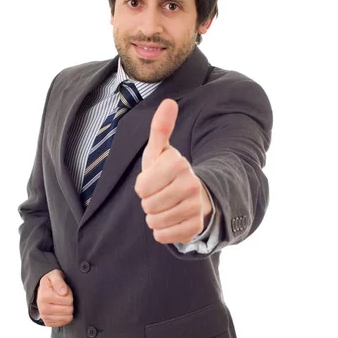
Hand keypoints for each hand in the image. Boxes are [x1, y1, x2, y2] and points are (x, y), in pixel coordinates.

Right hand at [37, 269, 73, 326]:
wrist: (42, 290)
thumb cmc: (50, 282)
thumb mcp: (55, 275)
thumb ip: (59, 282)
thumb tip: (63, 292)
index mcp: (45, 296)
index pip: (69, 300)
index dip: (70, 294)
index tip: (64, 291)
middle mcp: (43, 308)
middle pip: (69, 310)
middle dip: (70, 302)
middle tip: (64, 297)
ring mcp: (45, 317)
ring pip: (67, 318)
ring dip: (67, 310)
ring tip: (62, 303)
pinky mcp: (48, 323)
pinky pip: (63, 323)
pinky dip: (65, 317)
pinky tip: (61, 310)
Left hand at [134, 99, 211, 243]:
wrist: (192, 195)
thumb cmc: (168, 172)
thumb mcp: (160, 151)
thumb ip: (160, 128)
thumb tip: (168, 101)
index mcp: (178, 164)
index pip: (141, 187)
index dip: (142, 186)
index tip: (153, 181)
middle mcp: (191, 184)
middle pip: (147, 205)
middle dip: (148, 203)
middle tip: (160, 195)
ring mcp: (195, 207)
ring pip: (154, 222)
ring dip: (154, 218)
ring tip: (165, 207)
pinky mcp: (195, 227)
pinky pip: (164, 236)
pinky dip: (162, 232)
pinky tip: (170, 221)